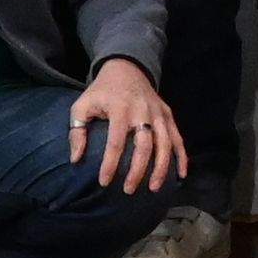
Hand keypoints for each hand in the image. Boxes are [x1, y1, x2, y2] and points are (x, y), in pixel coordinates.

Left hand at [69, 59, 182, 193]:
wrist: (126, 68)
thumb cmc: (101, 91)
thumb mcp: (82, 105)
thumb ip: (76, 131)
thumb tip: (76, 159)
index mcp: (120, 109)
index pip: (116, 142)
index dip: (110, 164)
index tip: (104, 182)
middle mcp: (142, 111)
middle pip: (144, 146)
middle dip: (137, 171)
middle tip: (128, 190)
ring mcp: (158, 113)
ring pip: (165, 144)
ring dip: (161, 168)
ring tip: (153, 188)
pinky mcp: (167, 114)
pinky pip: (178, 137)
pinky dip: (182, 156)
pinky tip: (181, 174)